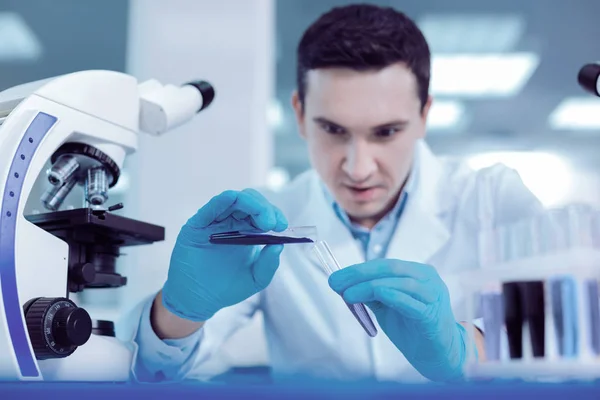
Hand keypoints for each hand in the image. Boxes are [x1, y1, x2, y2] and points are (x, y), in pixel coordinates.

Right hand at [162, 189, 287, 321]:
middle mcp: (232, 222)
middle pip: (251, 202)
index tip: (282, 226)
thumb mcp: (256, 279)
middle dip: (265, 209)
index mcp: (248, 231)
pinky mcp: (198, 225)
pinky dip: (224, 200)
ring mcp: (215, 222)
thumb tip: (279, 245)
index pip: (263, 213)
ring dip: (251, 203)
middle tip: (273, 224)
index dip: (274, 214)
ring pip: (234, 200)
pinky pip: (212, 207)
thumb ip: (268, 264)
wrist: (198, 299)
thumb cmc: (226, 288)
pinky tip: (233, 199)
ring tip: (263, 220)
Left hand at [328, 259, 471, 381]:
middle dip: (359, 274)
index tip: (335, 278)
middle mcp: (427, 279)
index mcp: (417, 273)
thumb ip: (370, 294)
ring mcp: (433, 295)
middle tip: (336, 283)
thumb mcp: (386, 306)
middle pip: (390, 268)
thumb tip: (343, 285)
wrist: (438, 356)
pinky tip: (373, 295)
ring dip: (369, 286)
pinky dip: (391, 295)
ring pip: (399, 282)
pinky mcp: (433, 315)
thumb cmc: (412, 328)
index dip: (358, 269)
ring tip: (348, 295)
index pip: (384, 264)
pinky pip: (411, 302)